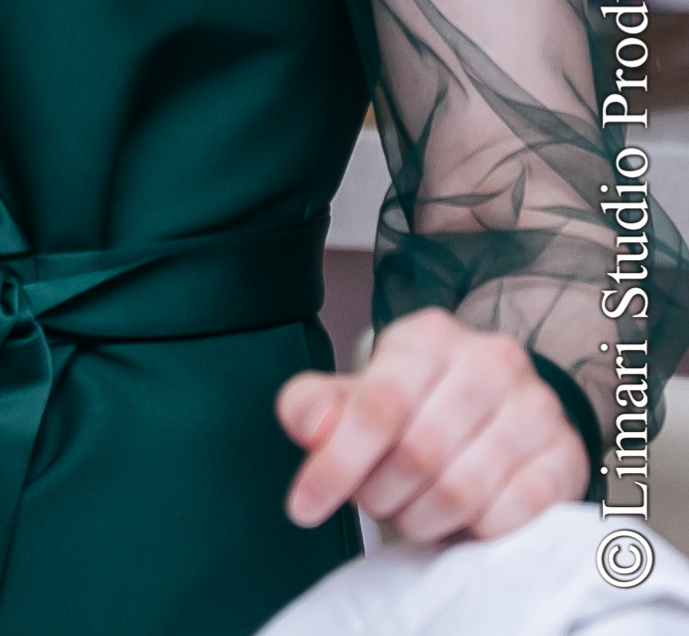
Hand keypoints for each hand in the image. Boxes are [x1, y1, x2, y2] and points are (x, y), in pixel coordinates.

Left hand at [276, 309, 587, 543]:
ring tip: (412, 510)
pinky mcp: (565, 455)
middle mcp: (490, 359)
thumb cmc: (416, 409)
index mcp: (429, 336)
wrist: (497, 414)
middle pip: (418, 453)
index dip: (337, 463)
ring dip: (421, 519)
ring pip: (460, 490)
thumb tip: (308, 428)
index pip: (378, 404)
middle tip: (376, 499)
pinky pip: (510, 516)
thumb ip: (317, 407)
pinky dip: (473, 532)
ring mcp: (536, 405)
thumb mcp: (358, 396)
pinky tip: (460, 520)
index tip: (303, 506)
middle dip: (381, 494)